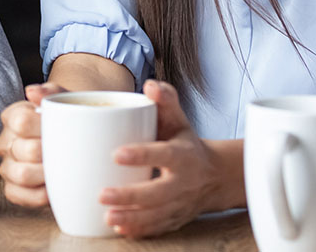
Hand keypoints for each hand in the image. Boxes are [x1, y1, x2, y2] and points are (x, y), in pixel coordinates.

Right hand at [0, 82, 63, 206]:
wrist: (79, 142)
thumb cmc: (69, 120)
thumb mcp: (65, 101)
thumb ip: (50, 92)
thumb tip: (32, 93)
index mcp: (13, 116)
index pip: (21, 121)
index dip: (44, 127)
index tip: (63, 129)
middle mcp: (5, 142)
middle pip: (26, 150)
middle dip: (51, 152)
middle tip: (70, 152)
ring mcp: (7, 167)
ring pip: (21, 174)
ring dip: (47, 174)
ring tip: (63, 168)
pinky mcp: (12, 189)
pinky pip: (20, 196)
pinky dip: (40, 194)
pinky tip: (54, 185)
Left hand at [100, 80, 238, 237]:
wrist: (213, 176)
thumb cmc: (184, 142)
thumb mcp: (179, 119)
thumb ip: (166, 100)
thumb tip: (149, 86)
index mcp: (184, 155)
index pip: (164, 154)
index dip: (142, 155)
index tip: (116, 154)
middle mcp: (183, 182)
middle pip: (158, 193)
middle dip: (131, 196)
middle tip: (102, 195)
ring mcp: (180, 204)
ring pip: (156, 215)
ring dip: (132, 219)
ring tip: (108, 217)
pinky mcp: (174, 220)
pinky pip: (158, 228)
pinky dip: (140, 230)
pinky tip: (119, 229)